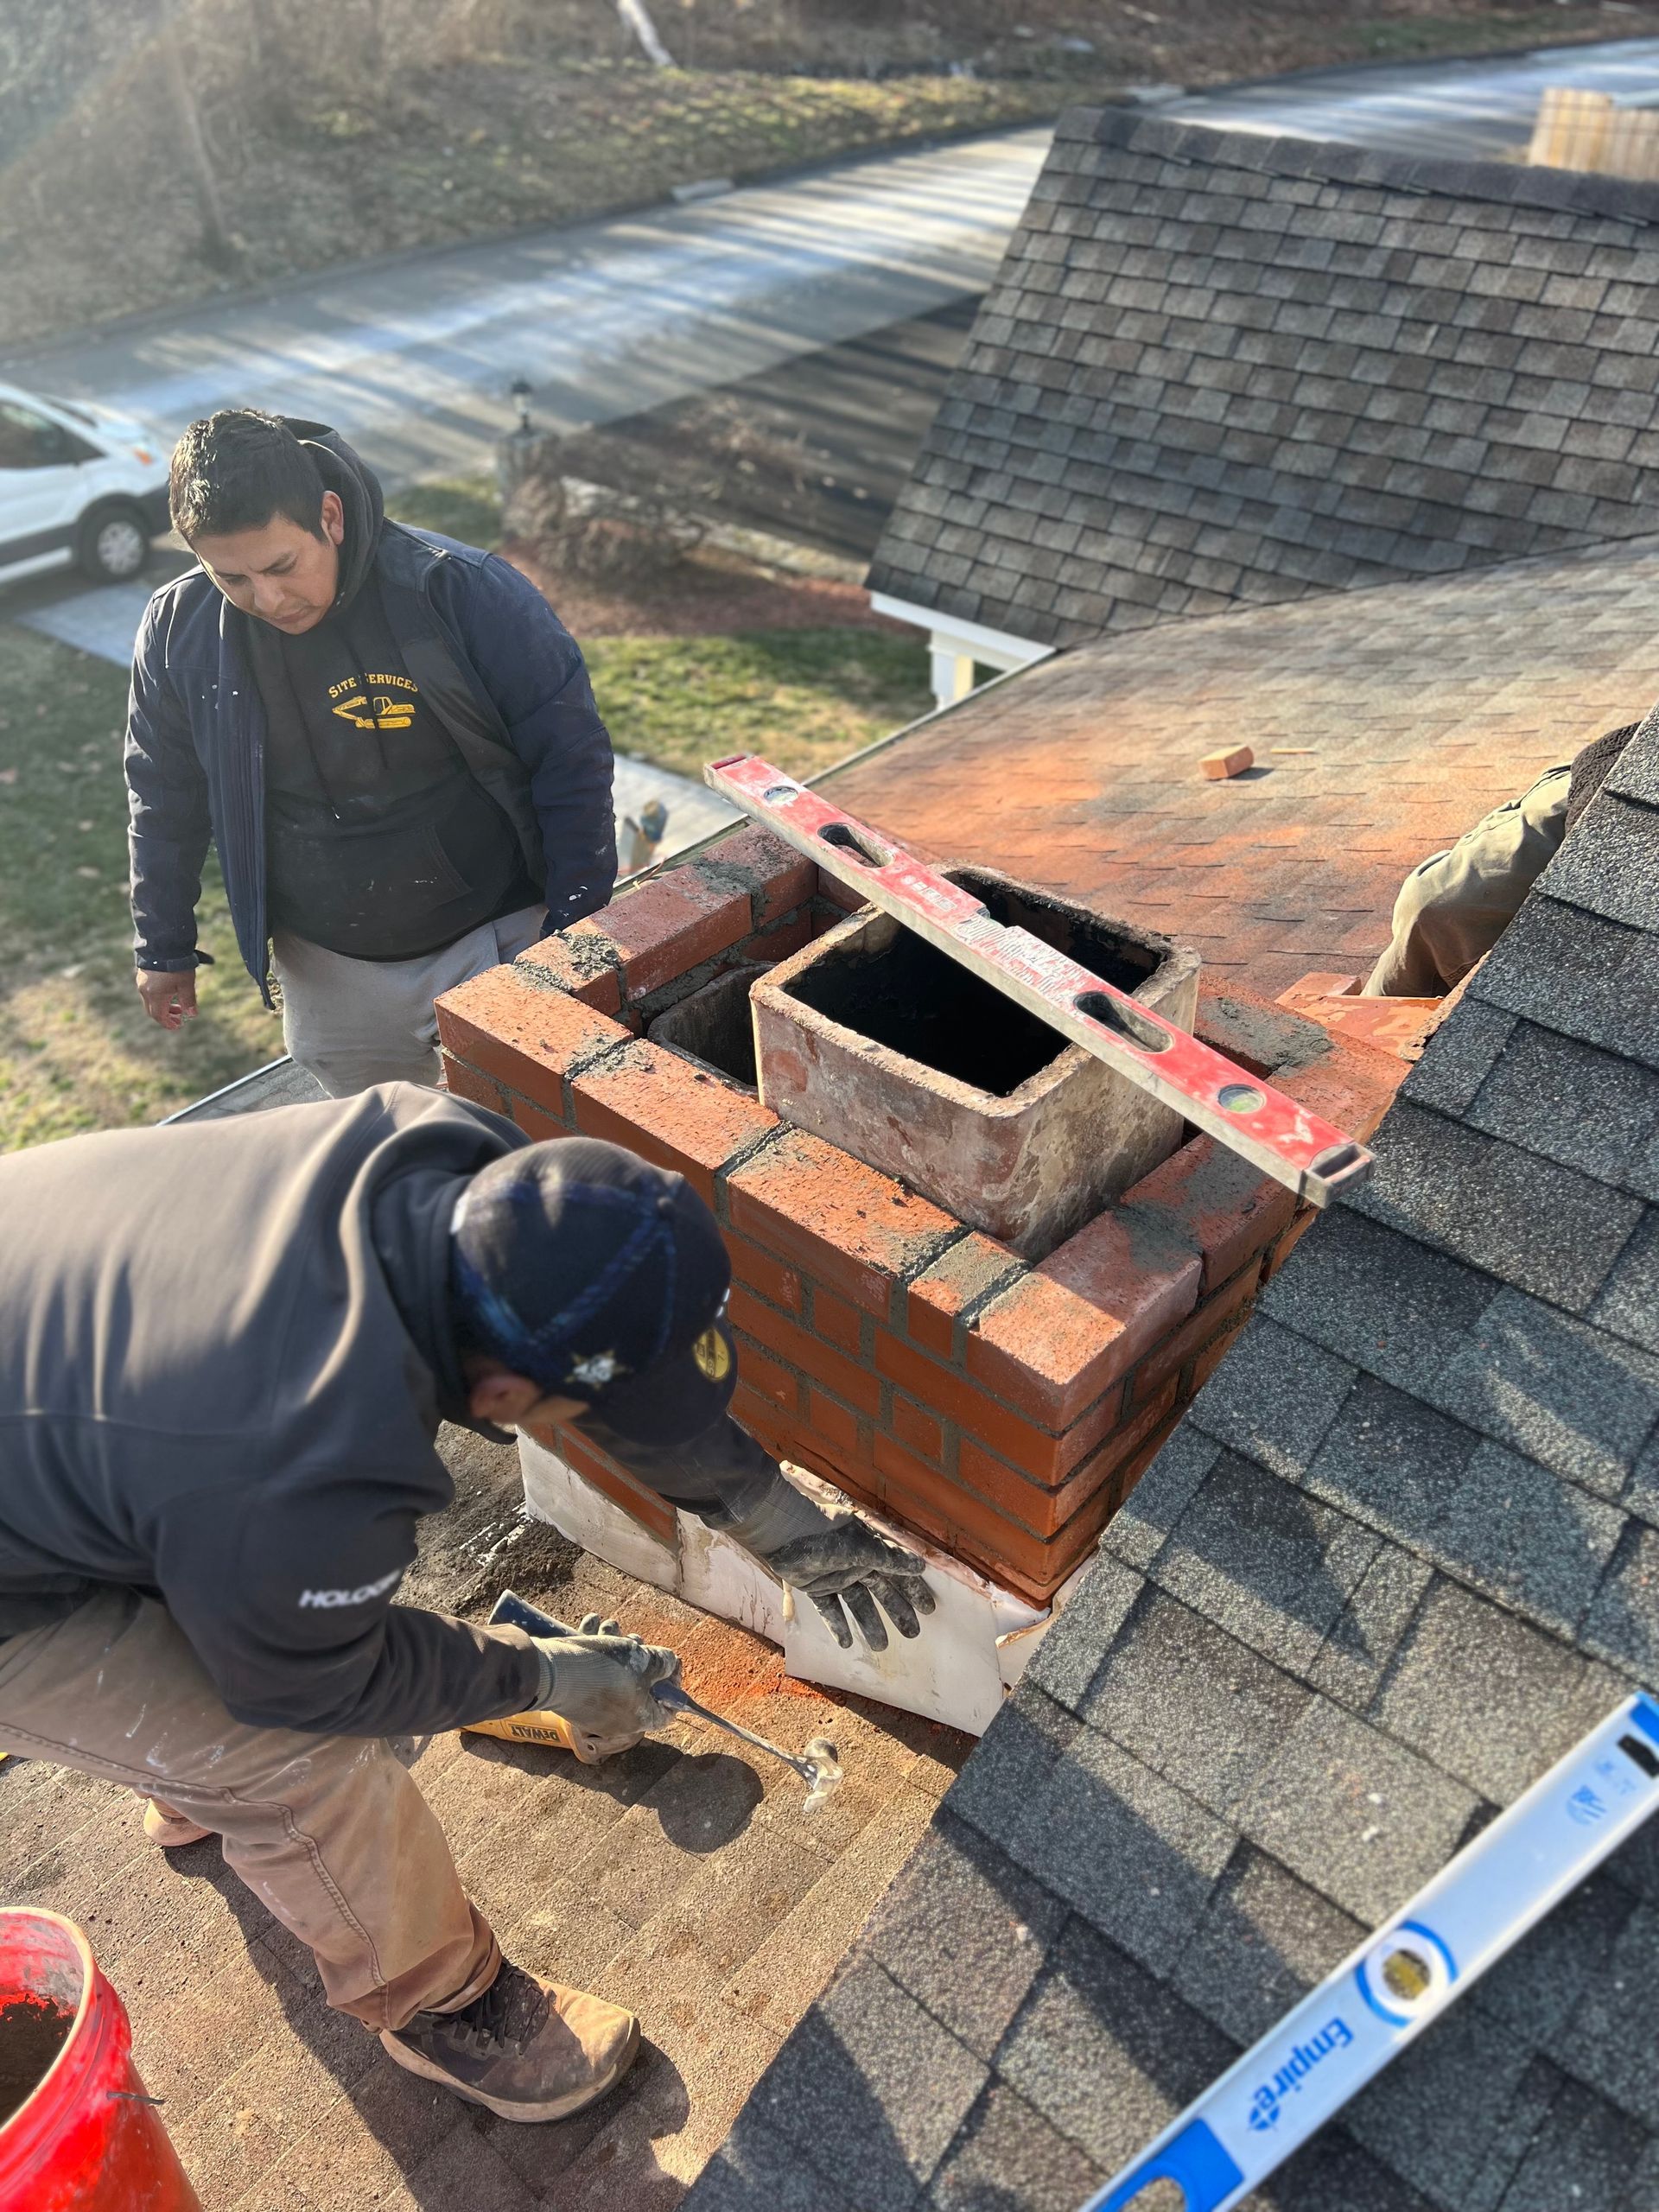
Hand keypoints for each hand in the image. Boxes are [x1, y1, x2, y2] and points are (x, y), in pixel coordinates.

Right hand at [137, 969, 196, 1028]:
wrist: (163, 944)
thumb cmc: (177, 965)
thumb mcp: (187, 983)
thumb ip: (188, 1000)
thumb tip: (192, 1015)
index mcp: (155, 996)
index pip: (159, 1016)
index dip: (168, 1023)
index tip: (177, 1026)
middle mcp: (145, 991)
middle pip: (153, 1010)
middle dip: (166, 1016)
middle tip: (179, 1017)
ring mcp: (141, 982)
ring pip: (150, 1001)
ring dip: (163, 1006)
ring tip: (178, 1005)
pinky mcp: (142, 974)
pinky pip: (148, 992)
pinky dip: (159, 997)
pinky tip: (170, 993)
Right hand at [529, 1613, 679, 1745]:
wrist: (551, 1673)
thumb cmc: (603, 1670)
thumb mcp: (643, 1660)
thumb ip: (663, 1662)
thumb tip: (670, 1664)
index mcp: (638, 1719)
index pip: (666, 1711)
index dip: (673, 1686)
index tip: (671, 1664)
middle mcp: (617, 1720)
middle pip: (639, 1688)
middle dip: (640, 1658)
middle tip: (636, 1640)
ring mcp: (594, 1710)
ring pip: (614, 1676)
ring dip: (615, 1647)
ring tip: (611, 1626)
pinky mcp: (575, 1698)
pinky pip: (591, 1675)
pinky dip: (594, 1651)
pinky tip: (592, 1625)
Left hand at [768, 1519, 936, 1652]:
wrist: (783, 1533)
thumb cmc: (826, 1536)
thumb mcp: (861, 1548)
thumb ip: (889, 1559)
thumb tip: (919, 1566)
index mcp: (870, 1550)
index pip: (898, 1572)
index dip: (913, 1589)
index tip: (929, 1608)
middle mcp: (857, 1563)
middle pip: (882, 1591)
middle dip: (897, 1611)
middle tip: (913, 1633)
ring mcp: (836, 1576)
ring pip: (859, 1604)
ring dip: (870, 1624)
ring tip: (880, 1647)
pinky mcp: (816, 1587)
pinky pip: (831, 1609)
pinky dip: (838, 1625)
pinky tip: (846, 1644)